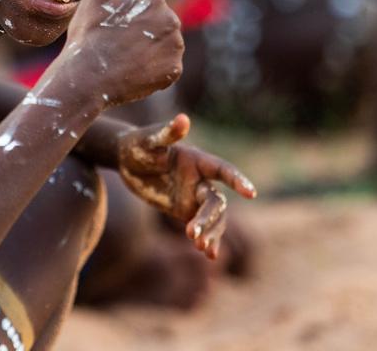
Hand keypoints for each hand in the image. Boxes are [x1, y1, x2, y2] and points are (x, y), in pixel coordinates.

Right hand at [62, 0, 184, 106]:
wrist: (87, 78)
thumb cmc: (88, 34)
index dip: (124, 10)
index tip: (110, 24)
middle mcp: (172, 20)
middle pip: (156, 19)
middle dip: (139, 27)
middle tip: (114, 41)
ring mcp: (175, 48)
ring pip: (161, 41)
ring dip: (147, 46)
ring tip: (123, 56)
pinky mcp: (174, 71)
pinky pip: (165, 64)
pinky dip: (152, 68)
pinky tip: (133, 70)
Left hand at [116, 114, 255, 259]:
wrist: (126, 161)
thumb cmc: (138, 145)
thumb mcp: (149, 141)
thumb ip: (167, 134)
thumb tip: (183, 119)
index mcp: (198, 160)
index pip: (223, 170)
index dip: (237, 180)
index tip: (251, 193)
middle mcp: (200, 179)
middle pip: (215, 201)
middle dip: (208, 218)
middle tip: (191, 234)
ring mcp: (194, 196)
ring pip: (213, 217)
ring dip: (211, 233)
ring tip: (202, 249)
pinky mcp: (184, 210)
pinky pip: (202, 227)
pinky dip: (208, 240)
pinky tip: (210, 256)